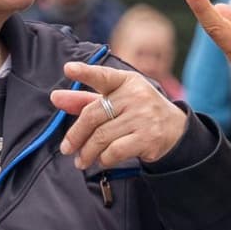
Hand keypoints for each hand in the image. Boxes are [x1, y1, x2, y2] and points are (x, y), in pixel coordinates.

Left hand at [53, 62, 187, 168]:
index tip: (68, 69)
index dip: (85, 72)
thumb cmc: (137, 112)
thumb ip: (85, 100)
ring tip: (82, 160)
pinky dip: (103, 159)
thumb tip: (56, 97)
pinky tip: (101, 160)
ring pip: (101, 137)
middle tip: (66, 148)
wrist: (175, 130)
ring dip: (87, 152)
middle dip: (76, 135)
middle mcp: (136, 95)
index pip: (103, 76)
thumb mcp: (115, 101)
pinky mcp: (148, 137)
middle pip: (93, 116)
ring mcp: (143, 116)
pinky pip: (114, 151)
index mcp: (126, 81)